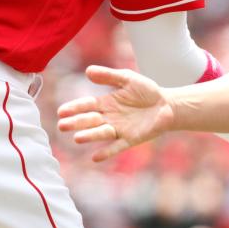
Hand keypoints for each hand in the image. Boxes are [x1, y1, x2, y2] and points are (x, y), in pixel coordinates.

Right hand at [57, 65, 172, 161]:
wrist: (167, 104)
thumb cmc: (146, 90)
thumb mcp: (127, 78)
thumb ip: (109, 76)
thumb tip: (88, 71)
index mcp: (107, 103)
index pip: (87, 106)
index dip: (74, 108)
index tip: (61, 112)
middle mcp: (109, 117)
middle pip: (90, 121)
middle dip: (76, 123)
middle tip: (62, 125)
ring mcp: (119, 129)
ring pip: (101, 133)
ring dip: (89, 136)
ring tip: (77, 137)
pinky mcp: (131, 139)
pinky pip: (117, 147)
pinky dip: (107, 152)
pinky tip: (96, 157)